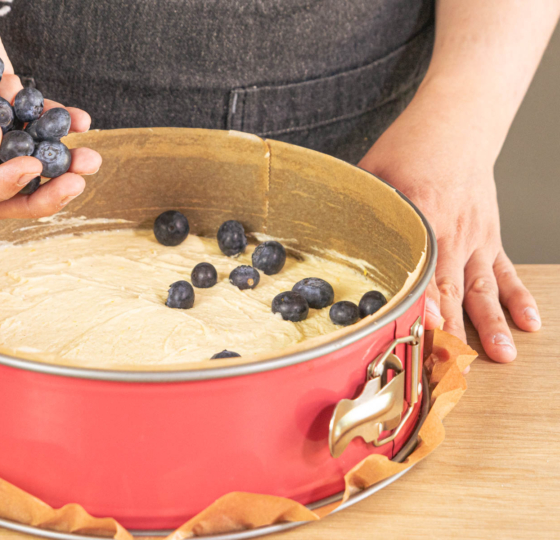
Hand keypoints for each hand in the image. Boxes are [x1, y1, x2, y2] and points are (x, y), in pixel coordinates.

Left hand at [359, 90, 540, 362]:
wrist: (457, 124)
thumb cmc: (411, 147)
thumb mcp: (373, 175)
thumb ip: (357, 210)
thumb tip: (326, 236)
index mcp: (424, 217)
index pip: (424, 268)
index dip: (426, 301)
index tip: (428, 328)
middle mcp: (454, 234)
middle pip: (454, 288)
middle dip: (457, 329)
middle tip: (458, 364)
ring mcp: (476, 238)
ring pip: (484, 287)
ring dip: (493, 323)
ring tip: (502, 355)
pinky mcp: (489, 237)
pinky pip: (505, 271)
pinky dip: (517, 297)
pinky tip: (528, 322)